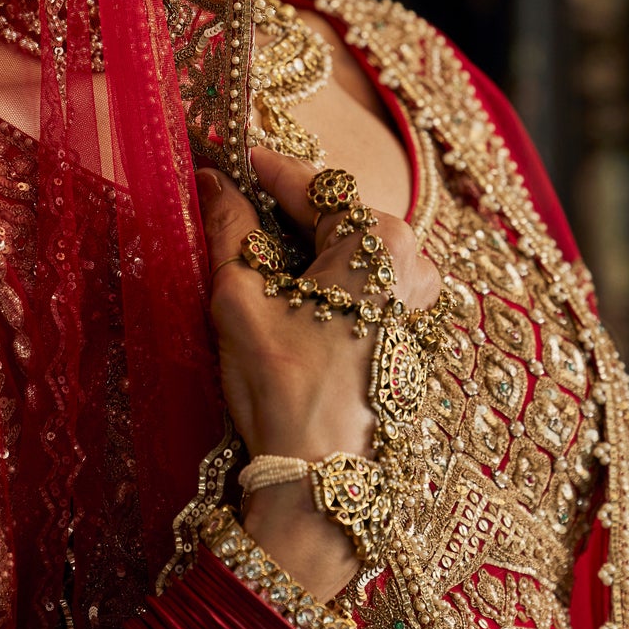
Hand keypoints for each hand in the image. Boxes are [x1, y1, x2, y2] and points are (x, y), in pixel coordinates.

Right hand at [196, 145, 439, 596]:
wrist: (321, 479)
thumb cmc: (284, 387)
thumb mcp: (240, 296)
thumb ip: (227, 226)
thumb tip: (213, 181)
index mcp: (380, 239)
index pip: (307, 181)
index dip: (253, 165)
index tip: (213, 148)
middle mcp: (412, 258)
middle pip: (329, 211)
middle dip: (275, 204)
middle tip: (221, 195)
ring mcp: (416, 295)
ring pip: (341, 244)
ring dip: (295, 239)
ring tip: (240, 239)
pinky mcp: (406, 325)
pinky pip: (356, 276)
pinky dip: (316, 270)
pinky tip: (276, 283)